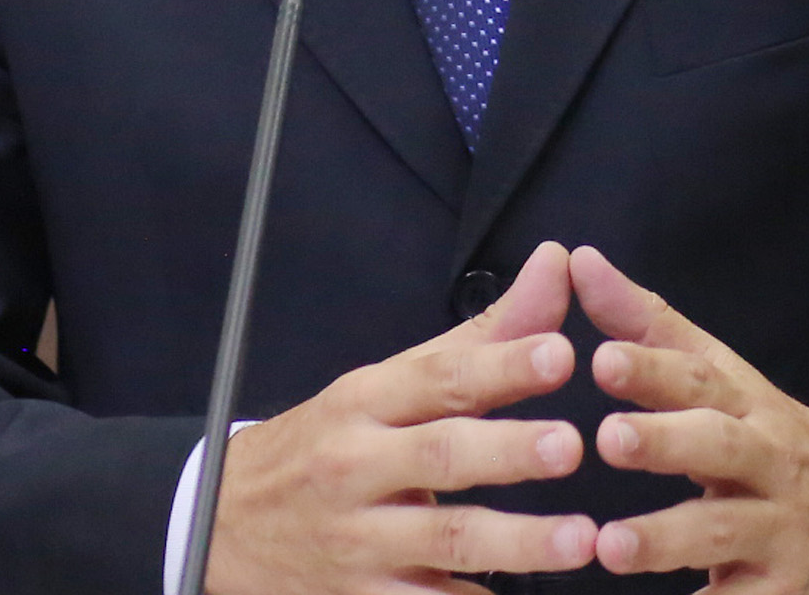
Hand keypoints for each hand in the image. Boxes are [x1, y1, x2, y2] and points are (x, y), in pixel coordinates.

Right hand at [207, 240, 595, 594]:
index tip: (559, 354)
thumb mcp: (386, 385)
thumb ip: (481, 336)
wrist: (226, 523)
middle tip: (571, 445)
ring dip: (517, 542)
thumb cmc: (326, 445)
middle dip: (507, 450)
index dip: (498, 365)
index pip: (437, 376)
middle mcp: (359, 465)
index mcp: (366, 402)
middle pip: (440, 454)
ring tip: (582, 538)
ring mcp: (361, 539)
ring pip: (445, 540)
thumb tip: (556, 266)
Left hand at [574, 245, 808, 592]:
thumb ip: (647, 325)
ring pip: (725, 531)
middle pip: (719, 446)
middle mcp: (766, 461)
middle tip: (609, 438)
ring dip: (668, 539)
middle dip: (665, 442)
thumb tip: (579, 258)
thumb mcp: (723, 377)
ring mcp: (780, 529)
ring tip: (611, 545)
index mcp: (744, 403)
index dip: (652, 367)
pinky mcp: (785, 592)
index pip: (699, 377)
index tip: (601, 358)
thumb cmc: (770, 434)